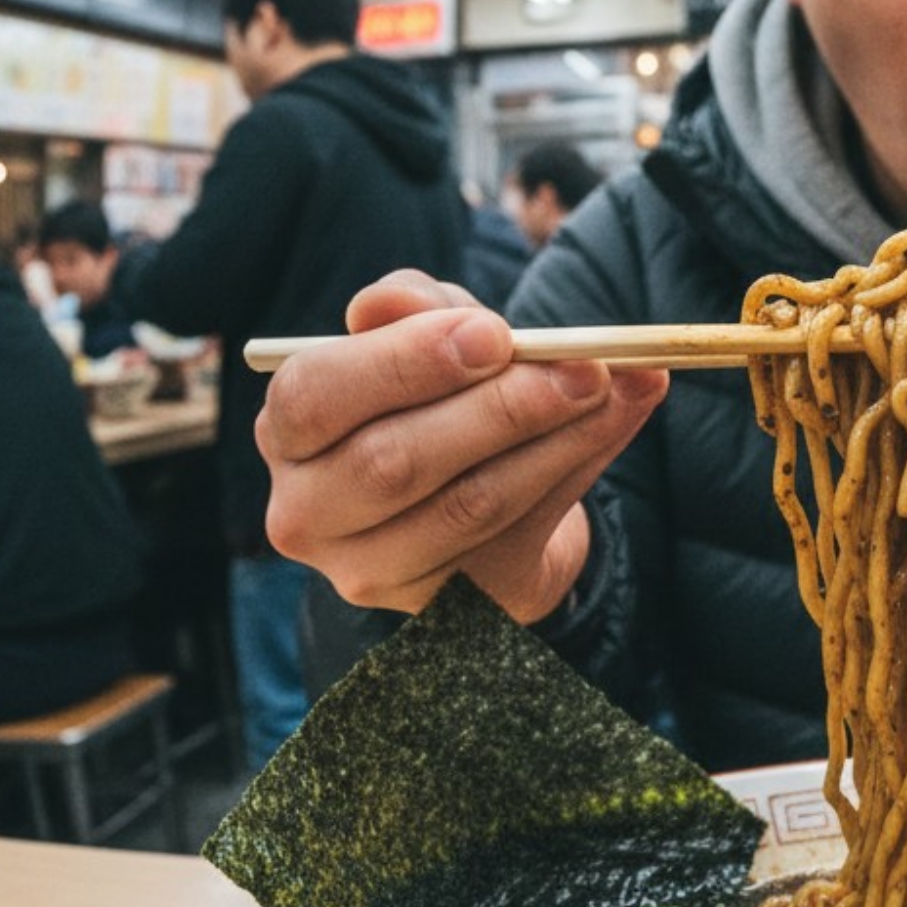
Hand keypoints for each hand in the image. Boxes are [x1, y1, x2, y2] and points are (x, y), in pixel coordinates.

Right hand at [256, 270, 667, 622]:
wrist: (484, 494)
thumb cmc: (438, 394)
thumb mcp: (425, 333)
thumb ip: (414, 308)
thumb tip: (393, 301)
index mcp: (287, 433)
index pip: (317, 396)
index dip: (405, 362)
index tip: (494, 333)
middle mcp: (310, 514)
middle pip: (395, 462)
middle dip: (501, 408)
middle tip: (582, 369)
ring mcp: (373, 571)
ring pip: (469, 506)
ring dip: (559, 441)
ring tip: (617, 387)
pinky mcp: (445, 606)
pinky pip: (520, 535)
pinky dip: (579, 471)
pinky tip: (619, 421)